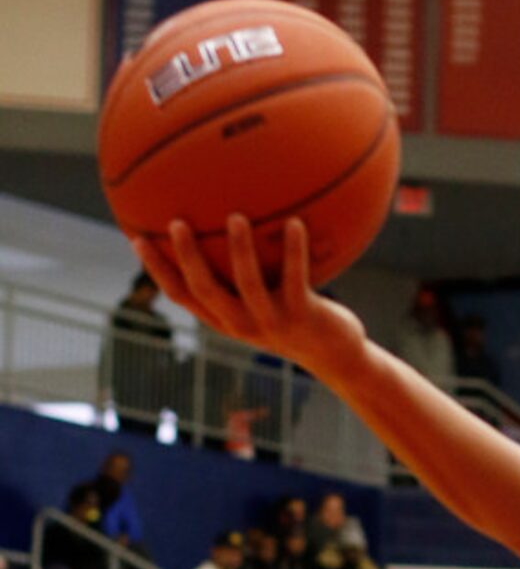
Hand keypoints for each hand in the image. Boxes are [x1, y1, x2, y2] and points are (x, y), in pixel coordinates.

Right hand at [132, 214, 367, 383]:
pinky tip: (295, 222)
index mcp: (225, 317)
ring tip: (235, 217)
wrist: (336, 354)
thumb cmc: (295, 316)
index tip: (136, 237)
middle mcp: (242, 323)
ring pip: (248, 286)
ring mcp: (272, 322)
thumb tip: (224, 214)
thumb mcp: (264, 295)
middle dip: (188, 258)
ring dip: (240, 251)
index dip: (157, 270)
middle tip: (176, 222)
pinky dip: (294, 251)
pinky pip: (296, 279)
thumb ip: (242, 267)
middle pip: (205, 291)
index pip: (181, 295)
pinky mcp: (303, 317)